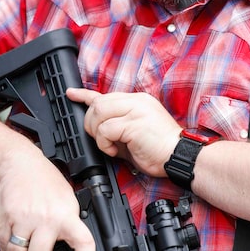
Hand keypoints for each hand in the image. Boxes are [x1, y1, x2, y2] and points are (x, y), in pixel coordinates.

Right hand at [0, 145, 94, 250]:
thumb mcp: (67, 200)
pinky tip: (14, 241)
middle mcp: (45, 219)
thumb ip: (68, 225)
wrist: (20, 163)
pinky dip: (8, 250)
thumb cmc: (46, 184)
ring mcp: (23, 220)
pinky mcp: (5, 220)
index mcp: (66, 215)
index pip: (83, 242)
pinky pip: (4, 247)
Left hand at [67, 88, 181, 176]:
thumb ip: (117, 127)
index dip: (84, 94)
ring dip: (97, 133)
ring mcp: (136, 110)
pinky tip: (114, 151)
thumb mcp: (133, 134)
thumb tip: (97, 129)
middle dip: (91, 123)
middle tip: (100, 139)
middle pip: (98, 103)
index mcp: (137, 101)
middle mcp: (136, 101)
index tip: (71, 94)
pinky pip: (105, 129)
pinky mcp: (134, 123)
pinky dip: (104, 143)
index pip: (105, 94)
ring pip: (99, 112)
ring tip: (109, 145)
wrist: (179, 156)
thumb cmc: (159, 150)